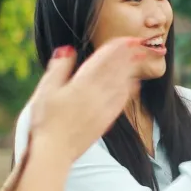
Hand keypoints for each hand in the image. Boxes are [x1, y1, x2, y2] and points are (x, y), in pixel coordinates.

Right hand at [28, 38, 149, 161]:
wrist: (56, 151)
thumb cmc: (47, 120)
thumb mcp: (46, 90)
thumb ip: (59, 68)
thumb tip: (67, 49)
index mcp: (83, 83)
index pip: (106, 59)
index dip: (119, 47)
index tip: (131, 39)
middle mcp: (99, 93)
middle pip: (119, 69)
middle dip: (132, 55)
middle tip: (144, 44)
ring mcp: (105, 108)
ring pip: (124, 83)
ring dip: (133, 69)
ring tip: (141, 58)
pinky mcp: (107, 120)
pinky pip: (123, 100)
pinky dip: (130, 88)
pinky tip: (134, 85)